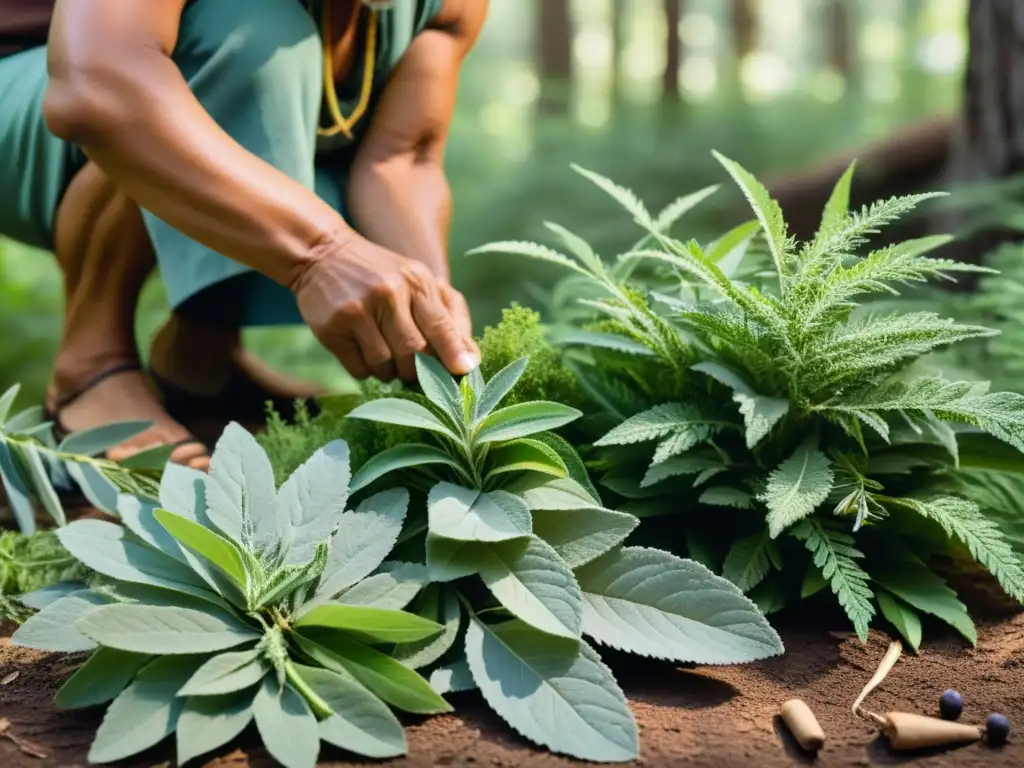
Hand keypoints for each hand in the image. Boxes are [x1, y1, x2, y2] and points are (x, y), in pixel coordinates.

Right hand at [293, 235, 478, 381]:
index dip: (453, 355)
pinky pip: (360, 369)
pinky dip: (366, 370)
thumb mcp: (417, 282)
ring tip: (385, 354)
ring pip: (386, 366)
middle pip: (415, 354)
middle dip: (418, 369)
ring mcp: (358, 311)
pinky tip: (363, 351)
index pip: (441, 327)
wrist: (322, 254)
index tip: (461, 372)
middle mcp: (388, 294)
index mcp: (416, 281)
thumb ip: (448, 317)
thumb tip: (469, 362)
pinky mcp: (332, 328)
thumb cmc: (381, 274)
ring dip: (390, 371)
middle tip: (413, 368)